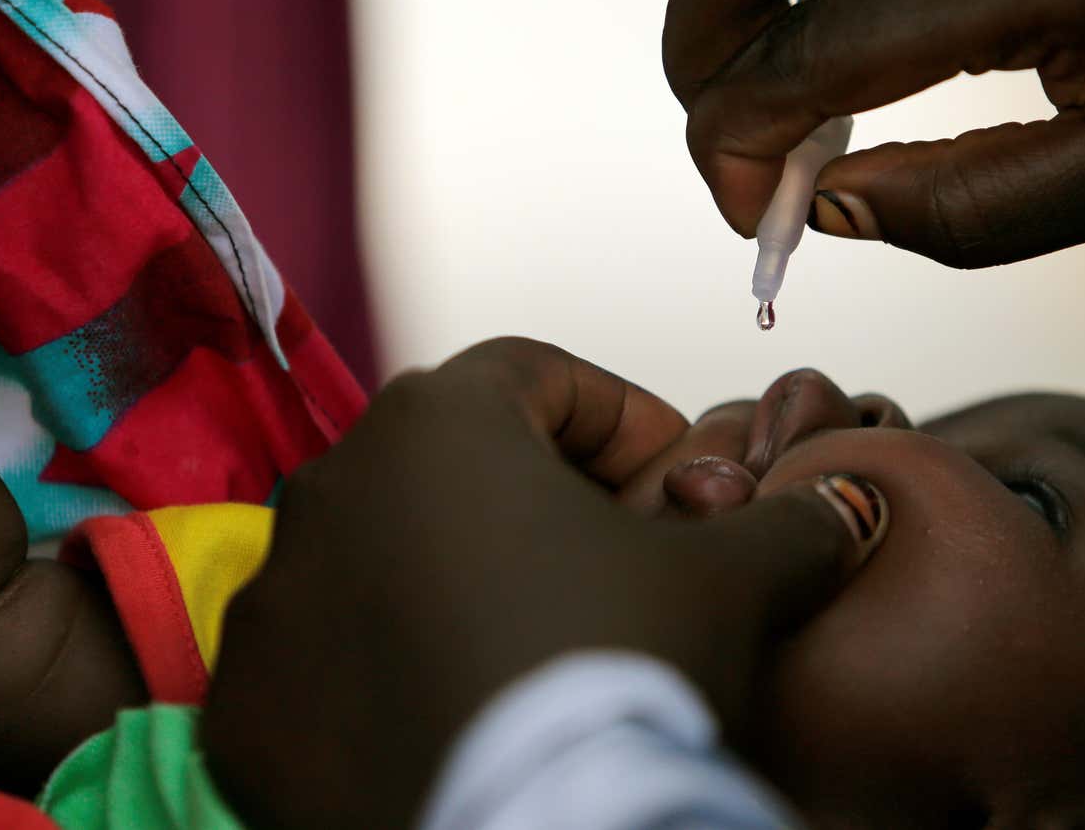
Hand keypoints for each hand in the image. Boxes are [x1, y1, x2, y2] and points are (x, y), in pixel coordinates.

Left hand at [201, 338, 887, 827]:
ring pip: (380, 556)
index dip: (624, 417)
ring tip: (536, 645)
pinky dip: (383, 670)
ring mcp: (272, 598)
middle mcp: (331, 487)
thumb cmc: (624, 675)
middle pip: (454, 462)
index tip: (676, 477)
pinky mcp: (245, 706)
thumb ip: (788, 520)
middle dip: (540, 500)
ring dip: (457, 580)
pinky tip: (456, 711)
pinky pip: (322, 660)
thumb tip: (840, 506)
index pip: (540, 374)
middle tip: (615, 564)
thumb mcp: (733, 581)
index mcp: (439, 423)